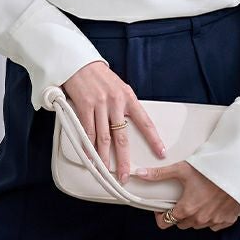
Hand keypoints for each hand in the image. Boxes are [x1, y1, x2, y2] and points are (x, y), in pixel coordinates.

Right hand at [62, 61, 166, 184]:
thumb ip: (124, 105)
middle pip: (122, 137)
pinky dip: (88, 147)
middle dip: (124, 159)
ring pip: (104, 138)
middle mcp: (115, 102)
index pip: (144, 121)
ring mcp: (99, 105)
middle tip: (125, 175)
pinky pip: (88, 132)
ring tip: (106, 171)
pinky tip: (90, 157)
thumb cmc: (99, 76)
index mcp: (128, 97)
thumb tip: (131, 124)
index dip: (153, 139)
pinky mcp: (84, 107)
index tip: (160, 152)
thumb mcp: (118, 87)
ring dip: (104, 158)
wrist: (79, 64)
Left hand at [133, 161, 239, 230]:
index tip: (161, 207)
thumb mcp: (182, 169)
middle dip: (178, 214)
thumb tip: (139, 174)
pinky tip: (211, 205)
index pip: (165, 222)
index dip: (160, 215)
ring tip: (196, 199)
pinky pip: (215, 225)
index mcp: (186, 209)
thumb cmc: (209, 169)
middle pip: (181, 223)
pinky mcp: (227, 220)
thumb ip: (159, 174)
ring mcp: (214, 221)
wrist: (236, 171)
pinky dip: (211, 218)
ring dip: (194, 216)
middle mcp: (199, 219)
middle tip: (181, 199)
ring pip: (197, 225)